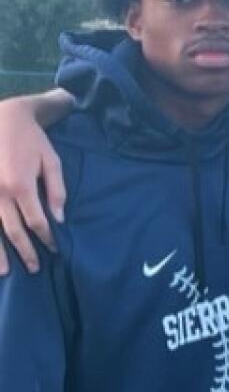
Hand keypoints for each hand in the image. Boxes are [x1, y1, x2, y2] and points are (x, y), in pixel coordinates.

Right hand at [0, 97, 66, 275]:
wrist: (2, 119)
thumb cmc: (31, 140)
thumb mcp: (51, 160)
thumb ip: (56, 191)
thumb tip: (59, 219)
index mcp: (21, 186)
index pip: (36, 221)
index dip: (46, 238)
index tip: (54, 249)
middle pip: (13, 231)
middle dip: (25, 251)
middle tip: (35, 268)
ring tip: (5, 272)